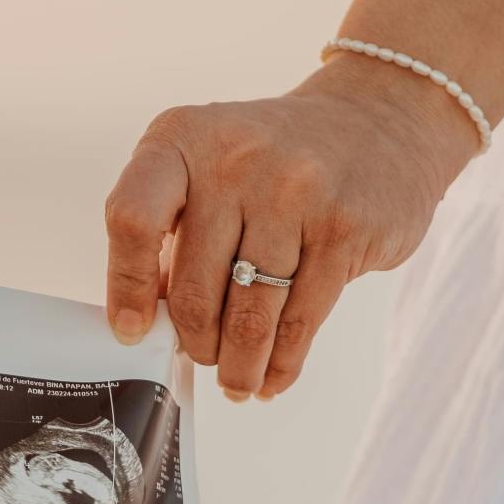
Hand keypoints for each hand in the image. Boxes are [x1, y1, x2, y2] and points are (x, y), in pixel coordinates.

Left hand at [104, 57, 476, 398]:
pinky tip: (274, 375)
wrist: (376, 120)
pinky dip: (283, 360)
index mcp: (182, 139)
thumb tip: (150, 323)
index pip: (133, 218)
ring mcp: (295, 191)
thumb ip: (173, 232)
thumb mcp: (208, 168)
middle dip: (197, 344)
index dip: (127, 285)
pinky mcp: (344, 226)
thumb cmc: (270, 162)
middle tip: (204, 360)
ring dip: (240, 365)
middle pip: (195, 287)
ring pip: (250, 314)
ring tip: (238, 384)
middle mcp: (235, 159)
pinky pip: (301, 318)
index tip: (132, 331)